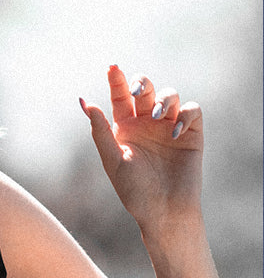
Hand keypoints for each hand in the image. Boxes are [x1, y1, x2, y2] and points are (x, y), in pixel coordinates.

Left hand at [79, 65, 203, 235]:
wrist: (163, 210)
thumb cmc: (134, 190)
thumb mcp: (113, 160)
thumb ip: (100, 131)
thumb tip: (85, 102)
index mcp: (125, 128)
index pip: (120, 98)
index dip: (117, 80)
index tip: (112, 67)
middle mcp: (147, 124)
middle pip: (145, 90)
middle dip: (141, 83)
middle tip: (136, 92)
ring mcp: (170, 127)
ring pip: (170, 95)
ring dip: (164, 99)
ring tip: (159, 116)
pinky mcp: (192, 133)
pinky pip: (192, 111)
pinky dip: (185, 114)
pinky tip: (174, 131)